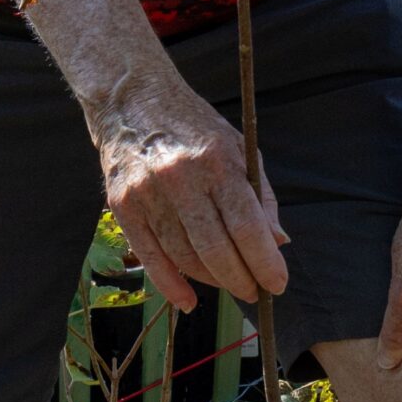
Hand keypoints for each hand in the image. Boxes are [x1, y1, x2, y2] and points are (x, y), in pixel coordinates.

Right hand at [90, 74, 288, 313]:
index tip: (278, 284)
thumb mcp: (239, 148)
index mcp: (217, 161)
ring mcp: (148, 194)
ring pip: (185, 257)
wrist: (134, 102)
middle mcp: (181, 178)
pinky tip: (190, 299)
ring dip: (212, 280)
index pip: (246, 225)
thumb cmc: (196, 128)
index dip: (265, 262)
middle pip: (216, 249)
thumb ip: (261, 196)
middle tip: (255, 291)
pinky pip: (150, 258)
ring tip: (230, 284)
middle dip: (241, 279)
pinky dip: (172, 284)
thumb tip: (279, 242)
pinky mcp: (123, 206)